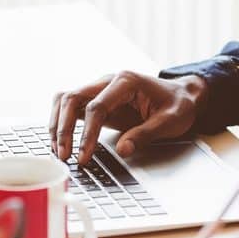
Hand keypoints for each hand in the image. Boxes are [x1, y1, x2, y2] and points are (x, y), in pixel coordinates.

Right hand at [49, 71, 207, 164]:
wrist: (181, 95)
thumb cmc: (178, 105)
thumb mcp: (170, 121)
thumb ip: (146, 134)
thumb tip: (123, 150)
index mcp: (126, 82)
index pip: (97, 107)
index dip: (87, 133)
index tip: (84, 156)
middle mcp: (107, 81)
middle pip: (72, 98)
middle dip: (63, 128)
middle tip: (64, 155)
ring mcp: (99, 89)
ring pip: (65, 100)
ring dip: (57, 124)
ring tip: (58, 151)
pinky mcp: (96, 100)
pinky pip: (71, 108)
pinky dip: (61, 123)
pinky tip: (61, 143)